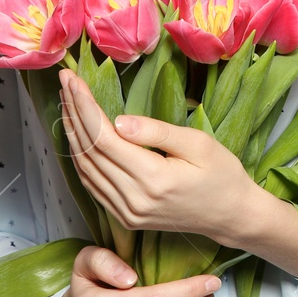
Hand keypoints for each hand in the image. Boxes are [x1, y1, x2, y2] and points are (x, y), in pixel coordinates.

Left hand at [58, 67, 264, 245]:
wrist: (231, 216)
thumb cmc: (222, 174)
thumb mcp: (199, 144)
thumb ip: (157, 132)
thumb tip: (118, 121)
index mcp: (154, 179)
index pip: (104, 138)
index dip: (84, 107)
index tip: (74, 79)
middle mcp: (134, 200)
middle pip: (90, 151)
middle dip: (73, 112)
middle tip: (65, 82)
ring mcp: (127, 212)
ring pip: (85, 169)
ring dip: (72, 133)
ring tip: (66, 102)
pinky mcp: (124, 217)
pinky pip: (92, 185)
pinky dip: (80, 157)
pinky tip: (77, 135)